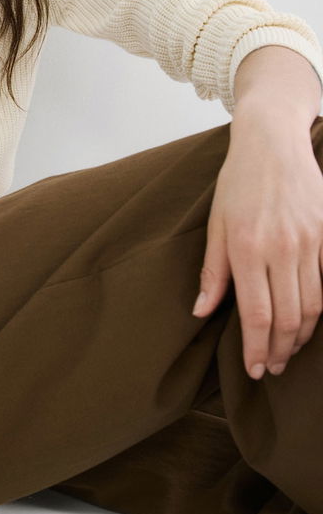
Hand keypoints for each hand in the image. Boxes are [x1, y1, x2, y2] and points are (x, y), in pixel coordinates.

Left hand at [193, 119, 322, 379]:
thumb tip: (202, 311)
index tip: (254, 369)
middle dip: (279, 350)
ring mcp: (309, 242)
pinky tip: (305, 321)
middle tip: (271, 368)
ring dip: (300, 336)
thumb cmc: (238, 183)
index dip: (255, 347)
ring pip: (312, 306)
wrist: (273, 143)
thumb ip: (213, 271)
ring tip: (287, 351)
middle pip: (287, 317)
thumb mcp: (216, 224)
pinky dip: (318, 310)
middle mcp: (281, 248)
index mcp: (247, 247)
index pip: (255, 313)